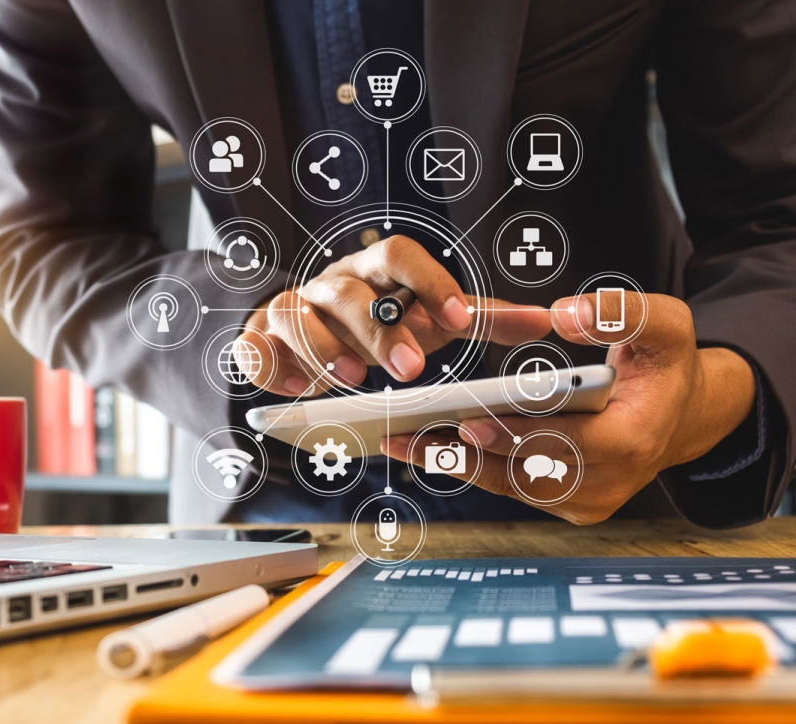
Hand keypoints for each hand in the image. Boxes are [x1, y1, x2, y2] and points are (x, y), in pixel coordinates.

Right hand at [234, 235, 551, 394]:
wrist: (304, 334)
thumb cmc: (376, 325)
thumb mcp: (427, 319)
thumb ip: (480, 320)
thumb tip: (545, 322)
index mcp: (373, 272)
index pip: (397, 255)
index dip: (428, 283)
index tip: (461, 320)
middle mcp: (328, 284)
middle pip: (348, 291)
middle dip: (379, 329)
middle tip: (411, 370)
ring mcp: (289, 309)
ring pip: (295, 314)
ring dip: (324, 348)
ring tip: (353, 382)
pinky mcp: (258, 338)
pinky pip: (255, 346)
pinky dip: (272, 366)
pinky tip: (297, 391)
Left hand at [383, 292, 756, 524]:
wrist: (681, 414)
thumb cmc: (665, 366)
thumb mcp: (666, 326)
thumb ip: (622, 312)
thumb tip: (567, 314)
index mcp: (632, 440)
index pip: (564, 443)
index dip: (515, 434)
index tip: (468, 422)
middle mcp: (607, 482)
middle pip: (522, 473)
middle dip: (462, 453)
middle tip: (406, 434)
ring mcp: (586, 501)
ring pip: (508, 485)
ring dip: (453, 465)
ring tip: (402, 441)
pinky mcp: (567, 504)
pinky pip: (511, 487)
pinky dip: (470, 466)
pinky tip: (428, 446)